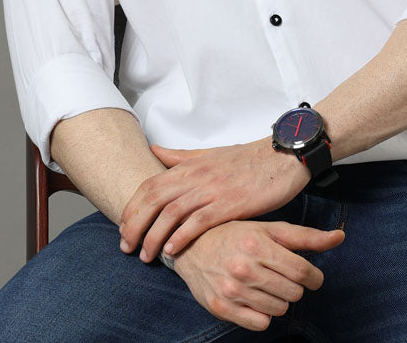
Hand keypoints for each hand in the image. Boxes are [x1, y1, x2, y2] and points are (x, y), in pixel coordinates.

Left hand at [119, 138, 309, 260]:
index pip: (149, 185)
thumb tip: (154, 150)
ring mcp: (212, 189)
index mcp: (190, 164)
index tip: (124, 227)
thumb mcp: (210, 153)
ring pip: (171, 213)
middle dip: (134, 225)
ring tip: (146, 256)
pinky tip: (172, 251)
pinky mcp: (230, 203)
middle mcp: (196, 175)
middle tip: (126, 247)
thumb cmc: (247, 158)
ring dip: (153, 237)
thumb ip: (181, 156)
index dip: (132, 207)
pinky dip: (181, 237)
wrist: (282, 157)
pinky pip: (198, 222)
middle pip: (153, 200)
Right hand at [173, 219, 344, 331]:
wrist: (191, 247)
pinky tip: (256, 297)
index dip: (314, 277)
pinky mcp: (221, 307)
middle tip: (283, 276)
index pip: (302, 271)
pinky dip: (263, 314)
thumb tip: (341, 237)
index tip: (312, 276)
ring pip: (279, 309)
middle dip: (295, 286)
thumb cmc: (236, 234)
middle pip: (293, 292)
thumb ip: (306, 236)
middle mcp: (244, 267)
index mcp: (258, 243)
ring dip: (279, 299)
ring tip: (267, 284)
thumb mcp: (270, 229)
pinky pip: (261, 323)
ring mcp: (232, 289)